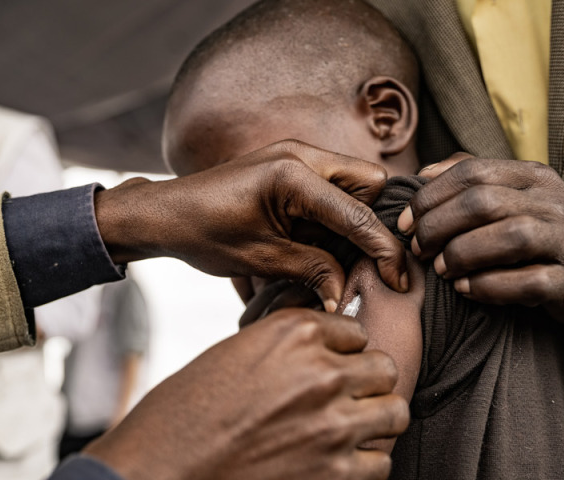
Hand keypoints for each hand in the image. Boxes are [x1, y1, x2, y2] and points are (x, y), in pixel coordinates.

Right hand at [83, 308, 409, 479]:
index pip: (356, 332)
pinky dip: (363, 464)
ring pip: (394, 412)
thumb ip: (287, 348)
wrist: (162, 468)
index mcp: (295, 333)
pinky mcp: (337, 473)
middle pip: (384, 369)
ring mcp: (333, 424)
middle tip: (342, 400)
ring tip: (343, 431)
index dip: (342, 353)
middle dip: (366, 384)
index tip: (328, 368)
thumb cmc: (185, 413)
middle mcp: (321, 372)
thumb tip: (326, 352)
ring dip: (372, 422)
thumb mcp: (236, 353)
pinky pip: (380, 462)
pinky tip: (333, 462)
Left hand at [95, 140, 408, 311]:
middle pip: (369, 183)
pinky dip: (333, 213)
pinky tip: (315, 240)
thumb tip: (346, 294)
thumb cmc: (204, 233)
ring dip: (351, 219)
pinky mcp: (290, 164)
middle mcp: (301, 154)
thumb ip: (313, 271)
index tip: (399, 279)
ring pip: (354, 182)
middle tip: (361, 261)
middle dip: (371, 222)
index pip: (358, 213)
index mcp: (293, 174)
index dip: (383, 250)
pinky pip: (331, 184)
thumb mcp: (262, 259)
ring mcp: (296, 154)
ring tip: (329, 254)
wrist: (165, 214)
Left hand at [397, 153, 563, 322]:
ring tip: (441, 270)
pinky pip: (531, 281)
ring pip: (510, 237)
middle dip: (439, 227)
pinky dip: (490, 286)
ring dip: (463, 254)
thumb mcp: (510, 196)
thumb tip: (422, 174)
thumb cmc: (536, 230)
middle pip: (484, 203)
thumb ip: (468, 179)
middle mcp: (553, 202)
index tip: (405, 223)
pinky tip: (466, 289)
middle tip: (419, 249)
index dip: (429, 196)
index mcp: (533, 175)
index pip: (473, 172)